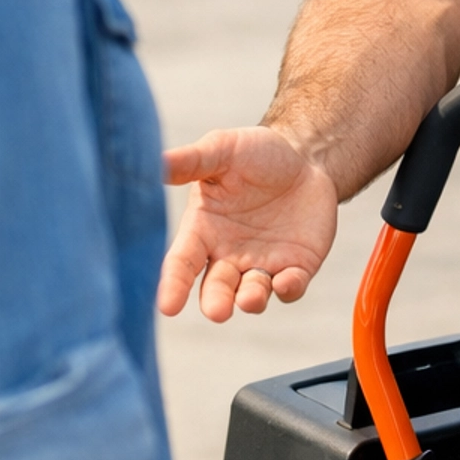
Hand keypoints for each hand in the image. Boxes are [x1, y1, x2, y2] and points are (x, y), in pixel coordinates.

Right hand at [158, 125, 337, 320]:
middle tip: (218, 310)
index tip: (168, 306)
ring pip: (251, 294)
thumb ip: (192, 160)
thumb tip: (155, 162)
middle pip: (216, 289)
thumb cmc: (256, 153)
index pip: (182, 263)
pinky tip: (287, 281)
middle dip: (216, 302)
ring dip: (250, 299)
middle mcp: (228, 255)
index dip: (173, 285)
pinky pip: (290, 287)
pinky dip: (288, 288)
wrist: (305, 157)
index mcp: (203, 230)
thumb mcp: (223, 149)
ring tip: (249, 297)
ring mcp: (262, 264)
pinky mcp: (296, 267)